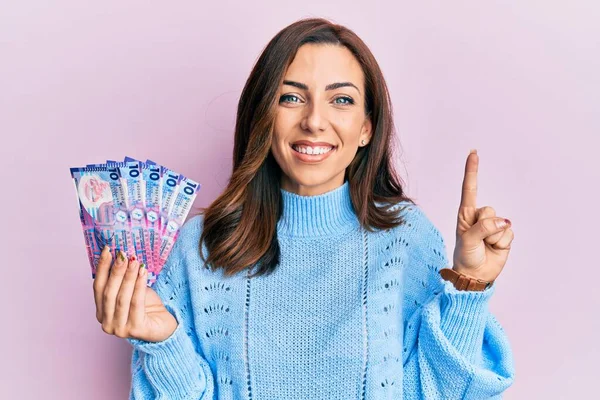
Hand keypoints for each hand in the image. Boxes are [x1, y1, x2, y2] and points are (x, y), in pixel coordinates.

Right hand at [93, 246, 177, 341]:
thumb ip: (121, 279)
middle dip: (115, 271)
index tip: (107, 250)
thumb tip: (119, 254)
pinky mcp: (135, 330)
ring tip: (135, 260)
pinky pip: (136, 303)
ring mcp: (120, 329)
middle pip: (109, 292)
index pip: (98, 287)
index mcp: (102, 312)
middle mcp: (107, 323)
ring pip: (121, 298)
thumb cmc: (147, 307)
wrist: (164, 326)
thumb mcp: (131, 290)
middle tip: (123, 254)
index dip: (101, 268)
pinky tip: (143, 272)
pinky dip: (139, 286)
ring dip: (128, 277)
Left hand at [452, 150, 514, 281]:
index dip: (472, 170)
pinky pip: (509, 233)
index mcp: (465, 214)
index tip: (473, 153)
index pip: (470, 188)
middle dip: (485, 227)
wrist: (475, 275)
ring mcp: (493, 226)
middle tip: (477, 240)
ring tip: (484, 246)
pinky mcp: (504, 234)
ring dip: (493, 237)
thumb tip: (504, 221)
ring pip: (501, 223)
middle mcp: (479, 217)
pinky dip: (502, 243)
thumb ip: (484, 228)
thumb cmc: (465, 256)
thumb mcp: (468, 240)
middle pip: (489, 210)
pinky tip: (494, 249)